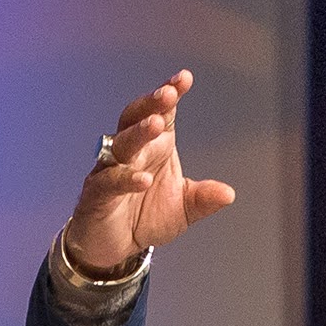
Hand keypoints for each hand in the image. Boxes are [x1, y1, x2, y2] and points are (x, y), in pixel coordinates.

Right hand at [61, 70, 235, 272]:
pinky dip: (126, 178)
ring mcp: (111, 170)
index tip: (184, 79)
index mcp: (154, 147)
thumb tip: (228, 193)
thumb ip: (203, 198)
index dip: (170, 94)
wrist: (113, 247)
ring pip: (122, 144)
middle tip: (167, 94)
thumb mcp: (183, 209)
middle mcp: (132, 153)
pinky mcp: (97, 194)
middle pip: (135, 118)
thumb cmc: (143, 217)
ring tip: (156, 124)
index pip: (161, 113)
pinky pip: (110, 181)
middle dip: (151, 104)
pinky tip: (142, 178)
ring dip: (138, 133)